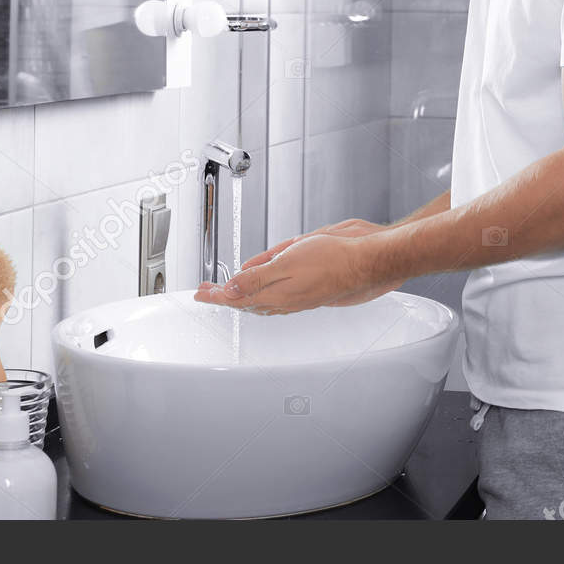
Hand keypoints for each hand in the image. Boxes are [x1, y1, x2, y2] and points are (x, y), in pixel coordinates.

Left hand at [194, 226, 396, 314]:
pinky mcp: (306, 296)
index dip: (214, 295)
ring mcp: (296, 301)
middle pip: (244, 302)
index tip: (199, 294)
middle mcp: (284, 303)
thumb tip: (228, 290)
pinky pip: (274, 302)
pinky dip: (259, 298)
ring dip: (240, 298)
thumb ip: (256, 277)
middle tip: (206, 293)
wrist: (364, 265)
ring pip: (259, 304)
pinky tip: (261, 294)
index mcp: (275, 295)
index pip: (235, 298)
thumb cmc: (332, 259)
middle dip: (223, 297)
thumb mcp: (287, 261)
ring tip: (226, 294)